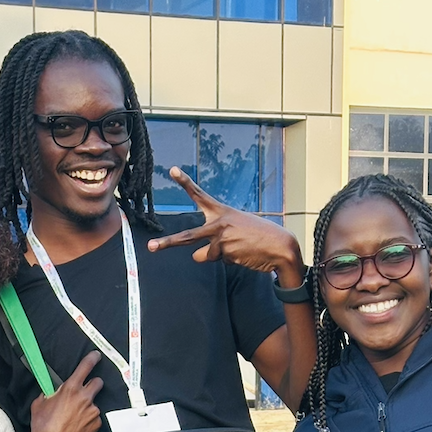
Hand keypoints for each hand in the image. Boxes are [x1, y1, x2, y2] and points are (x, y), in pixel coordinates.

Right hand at [23, 350, 103, 431]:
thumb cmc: (42, 427)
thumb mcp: (39, 405)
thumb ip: (49, 394)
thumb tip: (51, 394)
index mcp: (71, 389)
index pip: (86, 366)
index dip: (92, 359)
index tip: (96, 356)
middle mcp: (85, 398)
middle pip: (98, 382)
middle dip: (94, 384)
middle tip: (87, 390)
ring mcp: (92, 412)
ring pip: (94, 403)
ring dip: (88, 407)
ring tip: (76, 418)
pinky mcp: (96, 425)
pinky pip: (95, 419)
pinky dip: (89, 421)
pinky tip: (78, 427)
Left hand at [146, 167, 306, 281]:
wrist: (280, 245)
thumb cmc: (259, 236)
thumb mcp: (236, 230)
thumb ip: (215, 238)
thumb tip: (197, 256)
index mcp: (221, 212)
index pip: (199, 195)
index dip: (185, 183)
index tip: (171, 169)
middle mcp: (218, 223)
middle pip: (187, 236)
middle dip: (167, 243)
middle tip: (151, 247)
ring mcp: (220, 238)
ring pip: (202, 255)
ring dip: (215, 256)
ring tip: (236, 249)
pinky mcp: (225, 253)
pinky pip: (216, 261)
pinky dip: (227, 260)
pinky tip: (241, 254)